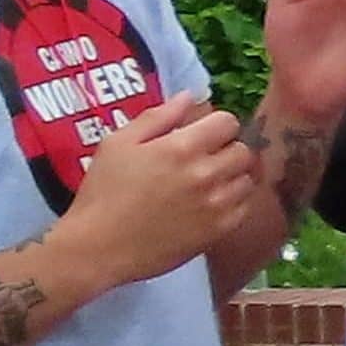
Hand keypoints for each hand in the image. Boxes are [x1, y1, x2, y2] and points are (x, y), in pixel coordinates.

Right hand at [49, 98, 262, 294]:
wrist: (98, 248)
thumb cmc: (102, 193)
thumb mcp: (118, 144)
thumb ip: (157, 117)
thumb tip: (189, 97)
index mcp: (181, 147)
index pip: (228, 122)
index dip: (215, 125)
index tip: (200, 134)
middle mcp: (206, 174)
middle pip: (242, 150)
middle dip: (226, 149)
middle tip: (204, 159)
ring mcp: (216, 204)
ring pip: (247, 179)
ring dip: (232, 176)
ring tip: (207, 182)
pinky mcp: (219, 231)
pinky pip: (244, 207)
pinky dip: (234, 202)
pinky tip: (210, 204)